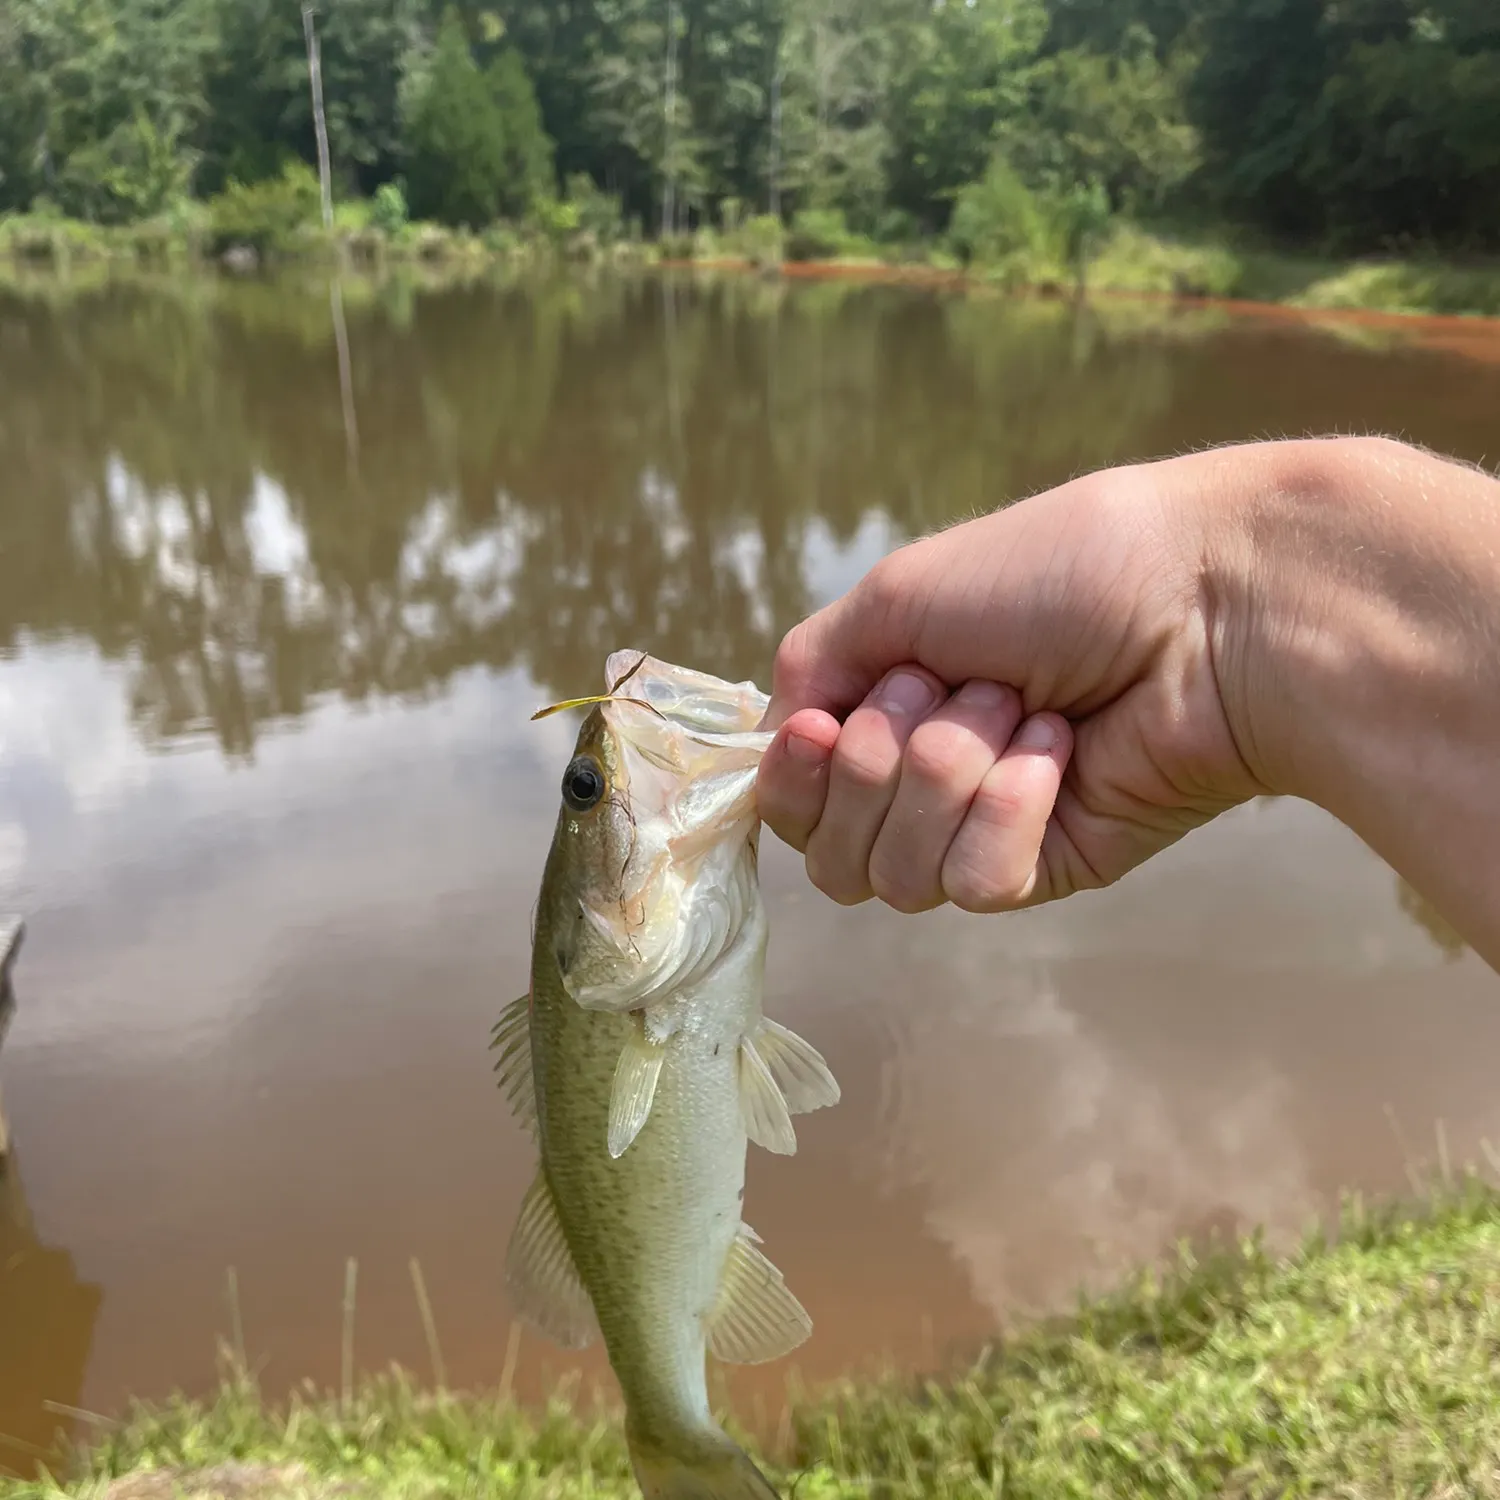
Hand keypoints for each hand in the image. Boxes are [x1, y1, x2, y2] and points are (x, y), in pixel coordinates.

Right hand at [756, 442, 1275, 912]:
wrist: (1200, 602)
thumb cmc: (1055, 574)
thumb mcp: (897, 595)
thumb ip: (810, 672)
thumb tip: (777, 741)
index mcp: (880, 710)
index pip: (790, 800)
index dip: (793, 779)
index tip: (824, 726)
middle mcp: (920, 778)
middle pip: (831, 852)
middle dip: (883, 761)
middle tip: (961, 685)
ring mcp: (981, 829)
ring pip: (896, 874)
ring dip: (952, 771)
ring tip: (1024, 708)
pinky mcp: (1047, 869)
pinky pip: (978, 882)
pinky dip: (1010, 807)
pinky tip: (1062, 751)